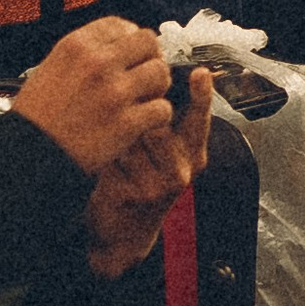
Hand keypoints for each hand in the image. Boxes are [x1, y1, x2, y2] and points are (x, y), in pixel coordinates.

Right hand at [13, 15, 178, 175]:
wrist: (29, 155)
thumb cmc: (37, 117)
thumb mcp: (50, 68)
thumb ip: (83, 55)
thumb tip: (116, 47)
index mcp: (77, 46)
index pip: (120, 25)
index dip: (130, 39)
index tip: (130, 54)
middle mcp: (98, 63)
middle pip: (149, 43)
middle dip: (150, 58)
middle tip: (144, 77)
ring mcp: (114, 92)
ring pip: (160, 73)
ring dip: (158, 87)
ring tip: (146, 100)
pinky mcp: (126, 123)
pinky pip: (162, 109)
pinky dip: (158, 117)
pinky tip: (145, 123)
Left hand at [83, 68, 213, 275]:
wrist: (123, 231)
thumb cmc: (141, 182)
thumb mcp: (165, 154)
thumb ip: (169, 124)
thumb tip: (160, 80)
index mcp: (193, 155)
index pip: (200, 119)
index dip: (202, 95)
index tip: (200, 74)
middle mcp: (180, 171)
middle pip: (157, 124)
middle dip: (135, 120)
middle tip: (126, 131)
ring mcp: (157, 185)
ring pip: (131, 139)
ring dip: (115, 138)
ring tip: (112, 150)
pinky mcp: (133, 194)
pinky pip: (112, 156)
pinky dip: (102, 156)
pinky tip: (103, 166)